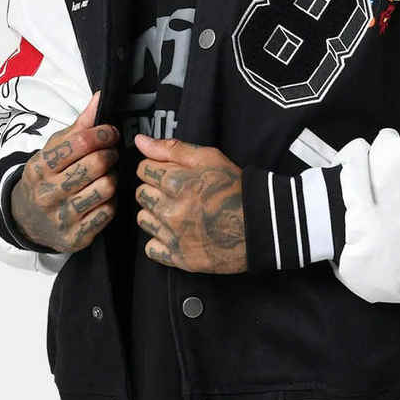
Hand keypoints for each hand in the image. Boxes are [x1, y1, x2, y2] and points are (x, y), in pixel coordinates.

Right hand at [10, 90, 119, 251]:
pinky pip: (107, 212)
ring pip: (105, 188)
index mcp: (39, 166)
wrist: (26, 219)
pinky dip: (112, 201)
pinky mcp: (75, 237)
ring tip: (108, 174)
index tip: (110, 132)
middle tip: (111, 153)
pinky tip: (105, 196)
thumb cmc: (48, 176)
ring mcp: (61, 217)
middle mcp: (47, 193)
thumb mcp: (54, 148)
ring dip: (113, 177)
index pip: (79, 142)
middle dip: (110, 154)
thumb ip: (80, 124)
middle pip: (96, 165)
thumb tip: (101, 96)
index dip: (102, 133)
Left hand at [133, 135, 246, 273]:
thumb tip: (141, 141)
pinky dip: (160, 240)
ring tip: (178, 210)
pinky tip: (176, 231)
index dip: (157, 167)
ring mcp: (173, 236)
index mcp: (176, 183)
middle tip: (177, 190)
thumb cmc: (235, 189)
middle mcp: (170, 210)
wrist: (259, 225)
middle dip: (155, 189)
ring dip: (155, 213)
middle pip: (141, 194)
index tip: (169, 172)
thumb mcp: (208, 157)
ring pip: (143, 220)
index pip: (143, 169)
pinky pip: (151, 248)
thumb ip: (171, 148)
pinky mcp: (178, 257)